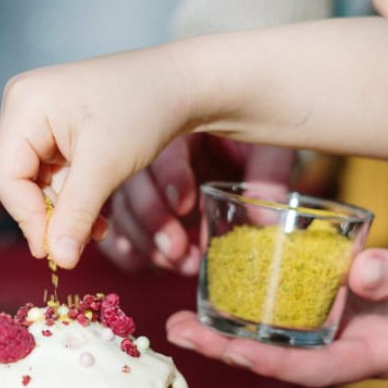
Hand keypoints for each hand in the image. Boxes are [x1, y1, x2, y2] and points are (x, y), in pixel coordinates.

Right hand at [0, 47, 192, 267]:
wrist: (178, 84)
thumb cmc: (142, 111)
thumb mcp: (106, 167)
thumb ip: (75, 215)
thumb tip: (59, 260)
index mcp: (24, 104)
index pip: (6, 175)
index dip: (27, 217)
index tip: (54, 252)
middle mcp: (22, 105)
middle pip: (17, 178)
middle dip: (49, 214)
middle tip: (76, 246)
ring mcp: (38, 116)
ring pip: (37, 181)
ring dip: (66, 210)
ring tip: (98, 229)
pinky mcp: (56, 128)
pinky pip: (53, 173)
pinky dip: (74, 196)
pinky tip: (98, 213)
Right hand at [99, 136, 295, 275]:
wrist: (251, 152)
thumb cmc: (258, 141)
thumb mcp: (270, 148)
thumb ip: (267, 176)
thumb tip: (263, 218)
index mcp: (183, 122)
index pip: (164, 145)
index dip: (170, 177)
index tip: (185, 206)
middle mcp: (151, 148)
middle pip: (131, 179)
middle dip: (152, 219)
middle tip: (177, 250)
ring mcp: (140, 180)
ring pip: (120, 208)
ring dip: (144, 242)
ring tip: (181, 264)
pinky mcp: (138, 208)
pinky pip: (116, 229)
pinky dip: (127, 251)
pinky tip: (151, 265)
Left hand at [166, 247, 387, 385]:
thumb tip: (357, 270)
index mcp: (375, 355)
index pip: (314, 368)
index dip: (271, 362)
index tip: (231, 352)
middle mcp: (347, 350)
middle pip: (279, 358)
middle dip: (227, 349)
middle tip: (177, 331)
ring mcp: (339, 334)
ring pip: (276, 338)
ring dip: (228, 332)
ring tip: (179, 320)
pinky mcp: (336, 312)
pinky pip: (288, 315)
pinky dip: (253, 309)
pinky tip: (221, 292)